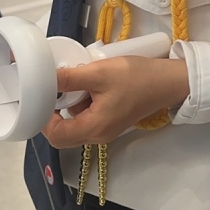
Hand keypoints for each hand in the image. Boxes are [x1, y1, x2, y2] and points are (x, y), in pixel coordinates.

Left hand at [42, 55, 189, 148]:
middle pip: (63, 133)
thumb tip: (44, 80)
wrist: (167, 81)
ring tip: (79, 81)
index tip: (42, 98)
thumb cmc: (136, 78)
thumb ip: (69, 79)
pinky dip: (83, 102)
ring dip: (71, 104)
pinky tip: (91, 84)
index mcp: (94, 128)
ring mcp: (105, 130)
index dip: (43, 119)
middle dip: (55, 112)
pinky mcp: (111, 122)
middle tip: (57, 89)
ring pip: (75, 123)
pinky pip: (87, 117)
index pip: (56, 136)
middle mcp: (98, 135)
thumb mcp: (98, 73)